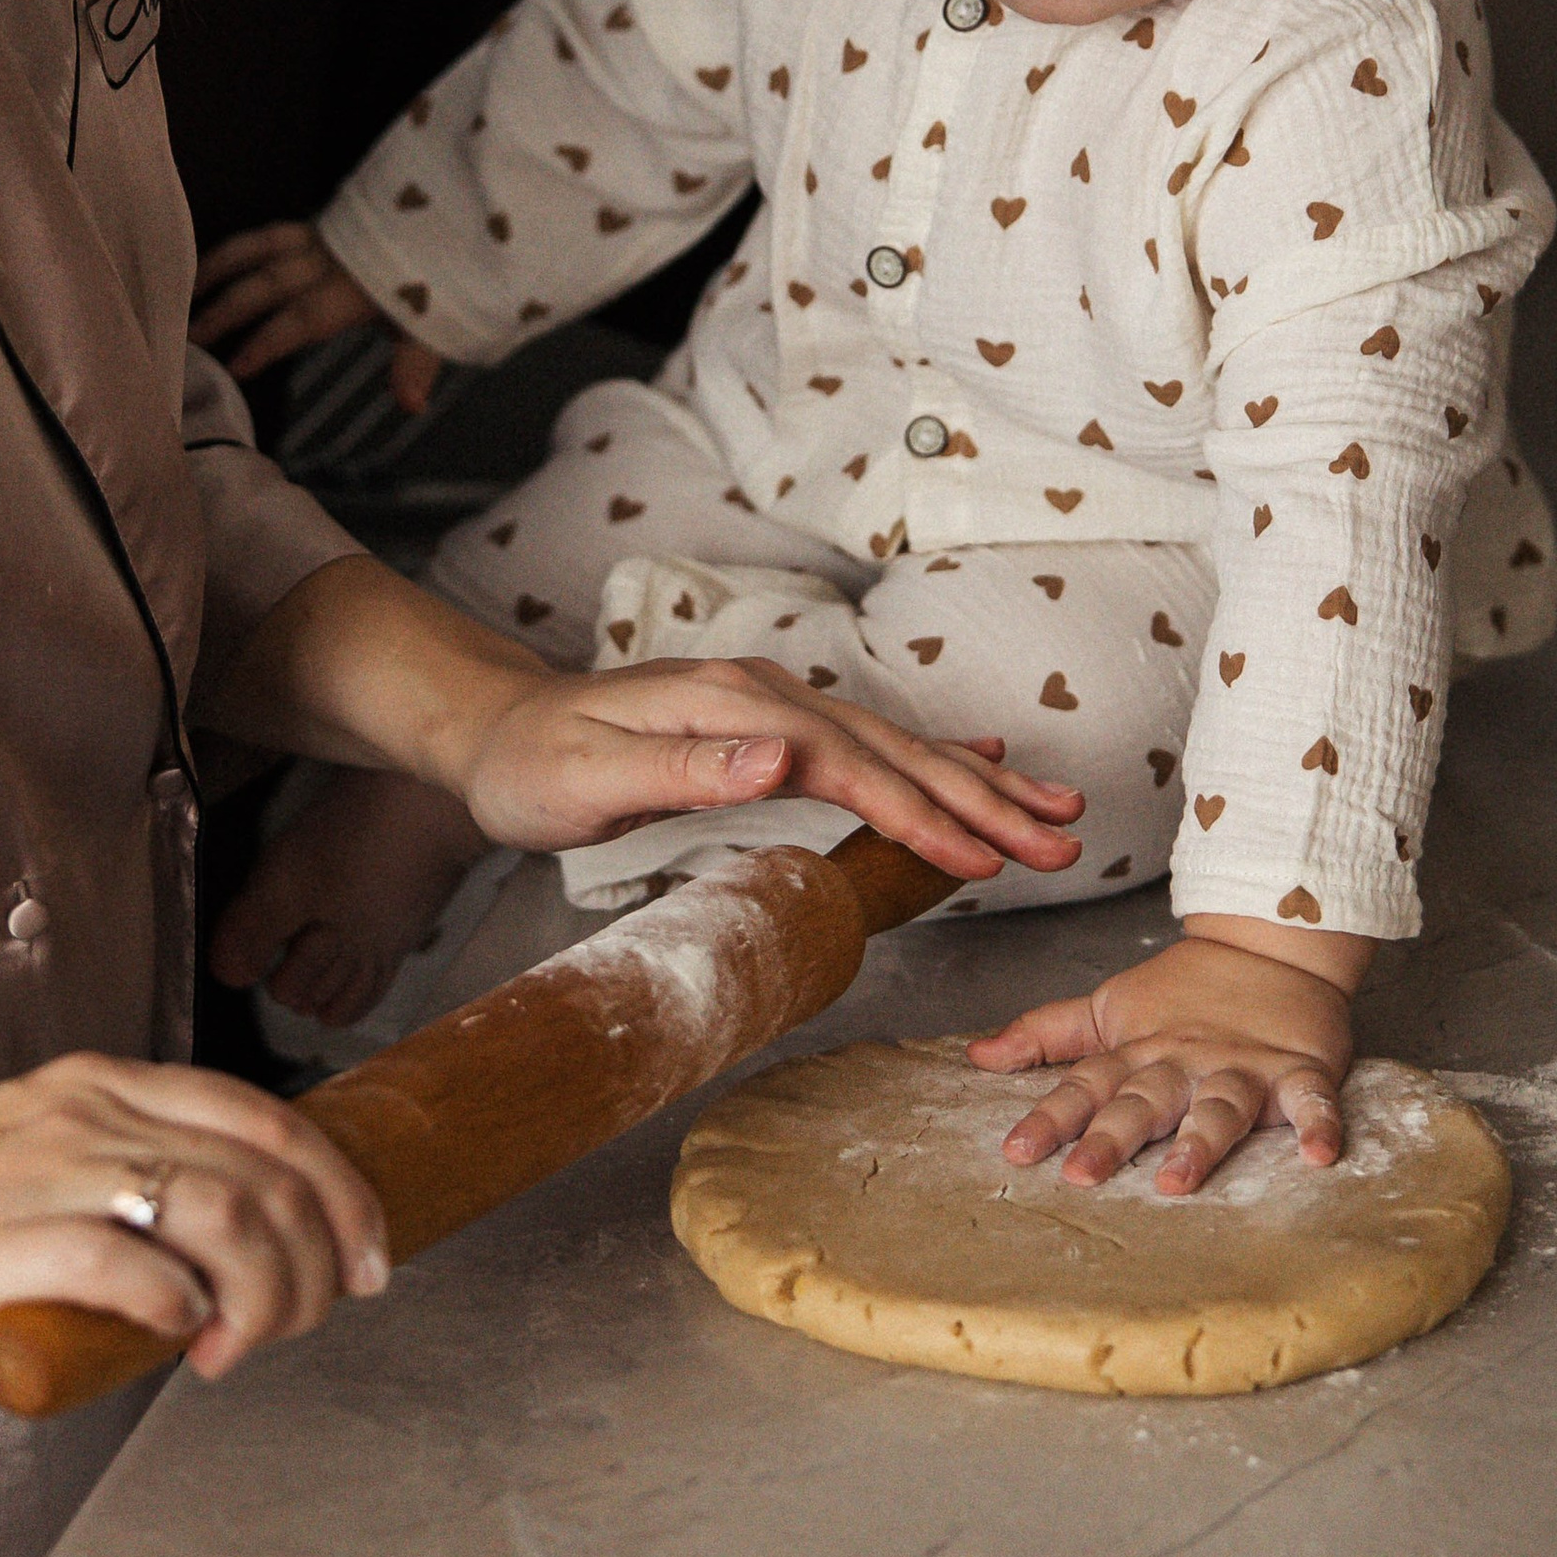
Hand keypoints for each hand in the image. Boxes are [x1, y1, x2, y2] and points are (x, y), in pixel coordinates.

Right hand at [0, 1054, 389, 1413]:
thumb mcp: (39, 1188)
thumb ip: (126, 1196)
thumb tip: (233, 1258)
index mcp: (92, 1089)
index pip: (265, 1116)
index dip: (340, 1188)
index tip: (370, 1258)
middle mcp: (73, 1112)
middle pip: (262, 1164)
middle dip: (319, 1254)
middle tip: (313, 1322)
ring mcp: (29, 1171)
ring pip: (215, 1205)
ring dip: (262, 1289)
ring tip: (238, 1348)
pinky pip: (124, 1259)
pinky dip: (177, 1305)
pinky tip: (176, 1340)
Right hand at [193, 221, 442, 407]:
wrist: (462, 209)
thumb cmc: (446, 276)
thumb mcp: (437, 322)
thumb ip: (414, 362)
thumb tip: (410, 405)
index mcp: (355, 288)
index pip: (300, 320)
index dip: (266, 343)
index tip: (233, 367)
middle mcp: (330, 258)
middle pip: (268, 284)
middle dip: (227, 311)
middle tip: (187, 338)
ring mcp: (322, 236)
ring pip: (260, 250)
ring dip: (220, 271)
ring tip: (183, 294)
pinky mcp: (322, 222)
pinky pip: (270, 233)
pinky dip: (240, 248)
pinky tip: (214, 263)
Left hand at [446, 661, 1085, 887]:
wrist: (497, 727)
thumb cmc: (533, 764)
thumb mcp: (589, 776)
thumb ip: (686, 767)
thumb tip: (779, 760)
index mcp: (732, 707)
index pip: (848, 767)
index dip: (920, 815)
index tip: (982, 859)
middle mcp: (765, 696)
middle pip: (892, 750)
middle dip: (982, 800)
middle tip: (1060, 842)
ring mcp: (772, 706)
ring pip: (892, 745)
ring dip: (974, 784)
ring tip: (1052, 814)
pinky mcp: (769, 725)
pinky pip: (868, 746)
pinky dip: (931, 763)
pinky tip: (977, 768)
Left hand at [967, 918, 1367, 1196]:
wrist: (1272, 941)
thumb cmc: (1187, 990)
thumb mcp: (1108, 1008)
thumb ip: (1046, 1035)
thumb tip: (976, 1054)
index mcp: (1138, 1051)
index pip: (1086, 1085)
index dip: (1050, 1117)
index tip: (1017, 1151)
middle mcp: (1185, 1062)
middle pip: (1144, 1101)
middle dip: (1112, 1137)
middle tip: (1082, 1176)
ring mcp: (1243, 1067)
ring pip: (1219, 1106)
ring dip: (1200, 1141)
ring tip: (1178, 1177)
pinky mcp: (1300, 1070)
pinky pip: (1313, 1101)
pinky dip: (1321, 1126)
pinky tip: (1321, 1156)